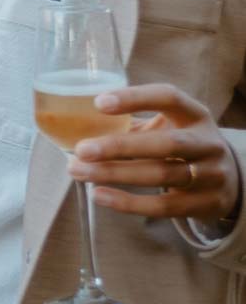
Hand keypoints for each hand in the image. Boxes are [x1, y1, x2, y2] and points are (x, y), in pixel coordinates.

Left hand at [71, 83, 242, 223]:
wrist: (228, 181)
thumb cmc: (181, 145)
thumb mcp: (167, 126)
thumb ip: (130, 123)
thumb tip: (75, 121)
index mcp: (195, 114)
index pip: (169, 97)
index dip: (135, 98)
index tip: (98, 103)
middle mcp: (207, 143)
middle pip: (166, 144)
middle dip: (120, 147)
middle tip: (81, 149)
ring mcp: (211, 175)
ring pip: (161, 175)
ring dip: (115, 174)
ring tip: (78, 171)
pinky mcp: (206, 204)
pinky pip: (164, 206)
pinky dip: (128, 202)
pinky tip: (99, 195)